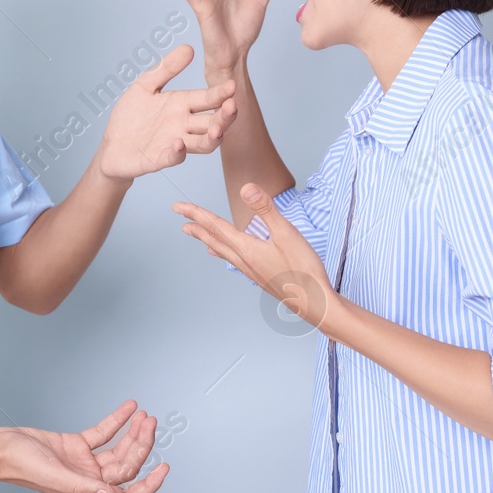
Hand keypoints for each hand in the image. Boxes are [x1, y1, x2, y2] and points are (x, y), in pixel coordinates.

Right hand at [0, 400, 169, 492]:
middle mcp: (89, 480)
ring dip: (132, 432)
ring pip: (118, 448)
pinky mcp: (75, 445)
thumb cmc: (22, 467)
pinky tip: (129, 407)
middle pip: (125, 465)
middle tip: (150, 423)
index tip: (164, 469)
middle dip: (141, 445)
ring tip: (144, 415)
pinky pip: (102, 433)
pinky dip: (116, 421)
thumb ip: (85, 488)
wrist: (1, 449)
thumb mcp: (57, 478)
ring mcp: (83, 462)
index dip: (148, 486)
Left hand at [97, 43, 236, 180]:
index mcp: (182, 105)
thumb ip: (166, 68)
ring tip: (216, 130)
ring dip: (212, 138)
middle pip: (212, 122)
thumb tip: (189, 47)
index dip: (221, 93)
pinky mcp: (160, 158)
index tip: (232, 84)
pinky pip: (174, 157)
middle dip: (225, 116)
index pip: (207, 99)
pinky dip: (178, 151)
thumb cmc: (130, 116)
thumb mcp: (145, 86)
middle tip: (232, 106)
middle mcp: (183, 125)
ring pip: (203, 143)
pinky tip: (179, 143)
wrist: (110, 145)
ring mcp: (174, 143)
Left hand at [173, 182, 338, 328]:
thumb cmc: (303, 270)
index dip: (196, 213)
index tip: (177, 207)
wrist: (315, 304)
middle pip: (214, 238)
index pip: (215, 226)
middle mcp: (244, 260)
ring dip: (207, 239)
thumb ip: (266, 209)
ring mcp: (252, 270)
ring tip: (194, 233)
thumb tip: (246, 188)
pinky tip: (228, 255)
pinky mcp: (261, 276)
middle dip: (196, 225)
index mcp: (246, 248)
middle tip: (180, 216)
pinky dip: (224, 253)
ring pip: (223, 250)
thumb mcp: (286, 233)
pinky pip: (234, 261)